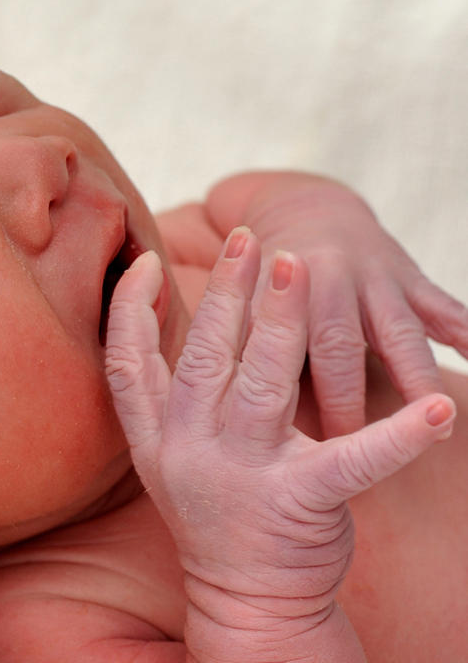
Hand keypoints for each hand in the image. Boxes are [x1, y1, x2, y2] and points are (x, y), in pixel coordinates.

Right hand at [105, 231, 454, 622]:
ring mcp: (242, 476)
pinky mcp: (301, 502)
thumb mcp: (168, 459)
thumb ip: (166, 399)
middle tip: (250, 240)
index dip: (131, 311)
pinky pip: (354, 460)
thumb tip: (162, 324)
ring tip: (300, 266)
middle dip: (227, 293)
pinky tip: (437, 409)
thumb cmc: (215, 514)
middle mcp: (189, 451)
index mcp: (156, 438)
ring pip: (262, 384)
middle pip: (204, 357)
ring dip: (283, 321)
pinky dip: (400, 435)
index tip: (147, 263)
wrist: (246, 602)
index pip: (127, 365)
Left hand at [211, 173, 467, 436]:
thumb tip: (218, 412)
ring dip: (416, 376)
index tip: (281, 449)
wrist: (307, 212)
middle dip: (345, 400)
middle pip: (337, 345)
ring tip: (436, 418)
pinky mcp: (412, 279)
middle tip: (350, 450)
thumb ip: (237, 350)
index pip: (273, 352)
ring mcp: (373, 281)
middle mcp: (324, 282)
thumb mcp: (245, 308)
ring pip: (398, 332)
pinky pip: (446, 308)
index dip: (278, 400)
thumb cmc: (267, 285)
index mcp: (272, 294)